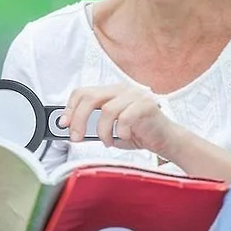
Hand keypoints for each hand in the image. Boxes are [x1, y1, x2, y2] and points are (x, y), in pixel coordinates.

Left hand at [59, 84, 179, 156]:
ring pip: (106, 110)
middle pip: (90, 97)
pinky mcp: (146, 105)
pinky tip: (123, 137)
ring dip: (102, 131)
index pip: (83, 92)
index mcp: (112, 91)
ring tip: (108, 141)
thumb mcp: (110, 128)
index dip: (70, 108)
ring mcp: (135, 95)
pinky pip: (124, 118)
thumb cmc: (139, 133)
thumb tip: (71, 130)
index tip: (64, 124)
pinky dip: (120, 132)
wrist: (166, 140)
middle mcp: (122, 89)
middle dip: (78, 120)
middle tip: (76, 137)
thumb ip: (92, 126)